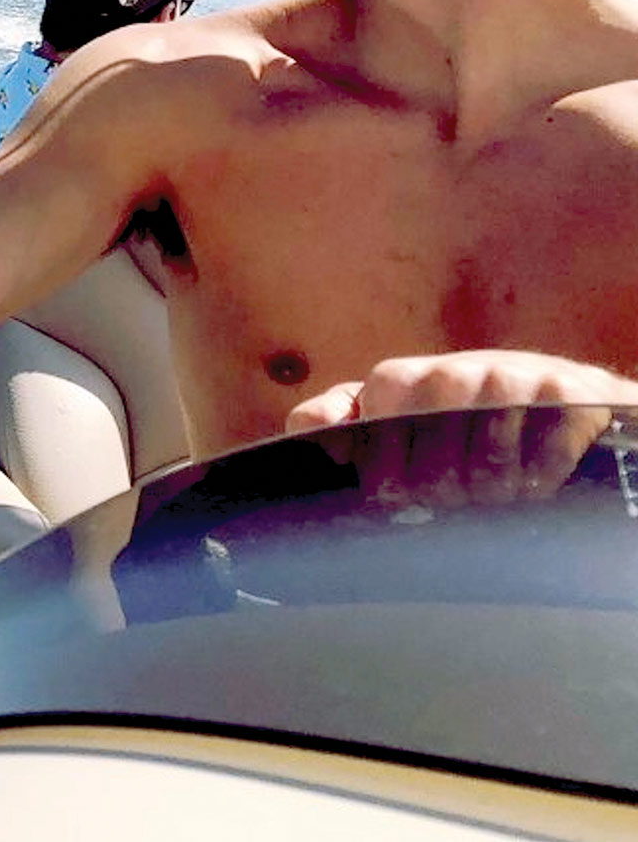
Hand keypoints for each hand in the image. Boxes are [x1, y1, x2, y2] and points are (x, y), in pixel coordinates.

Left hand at [287, 350, 637, 507]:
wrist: (556, 393)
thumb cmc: (459, 416)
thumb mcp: (396, 414)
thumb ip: (341, 421)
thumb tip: (307, 429)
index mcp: (392, 384)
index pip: (368, 453)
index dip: (388, 488)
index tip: (402, 494)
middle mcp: (444, 376)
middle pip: (430, 472)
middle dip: (446, 495)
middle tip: (460, 493)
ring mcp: (505, 379)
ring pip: (486, 469)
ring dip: (495, 490)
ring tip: (497, 484)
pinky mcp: (563, 393)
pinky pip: (541, 462)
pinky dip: (539, 480)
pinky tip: (536, 471)